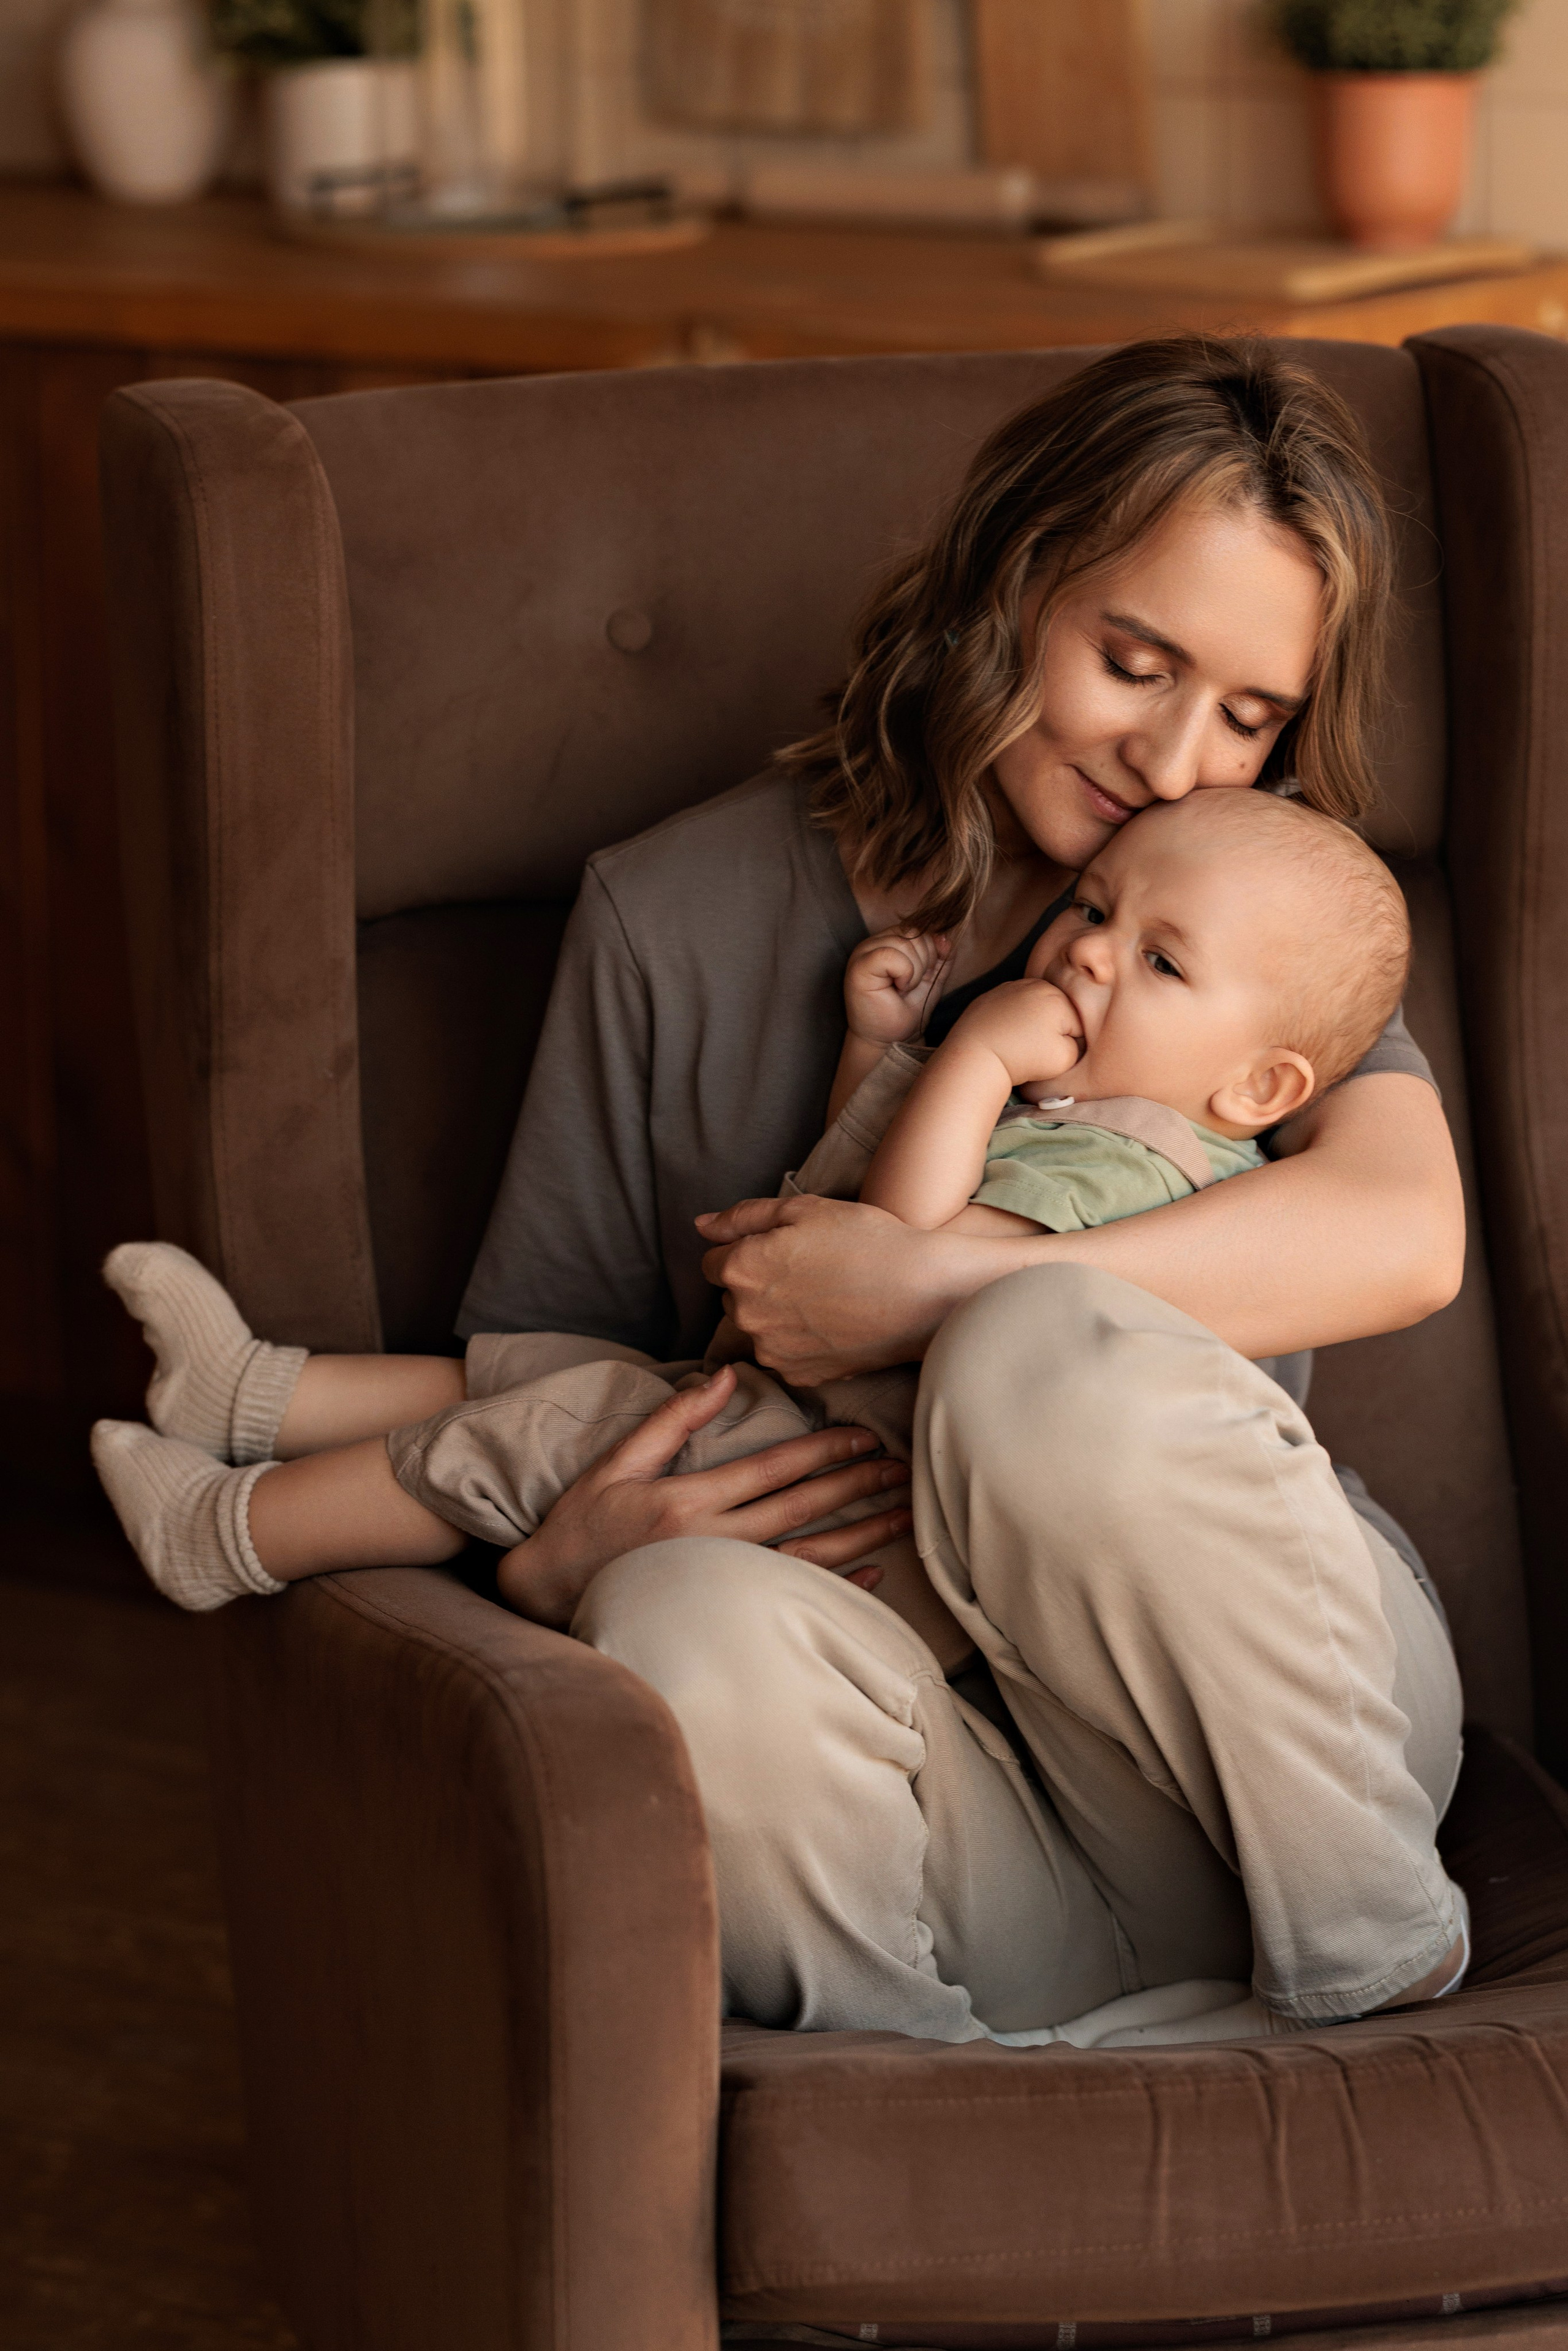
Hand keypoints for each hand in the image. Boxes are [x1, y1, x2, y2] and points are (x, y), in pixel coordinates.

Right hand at [495, 1364, 909, 1627]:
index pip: (775, 1469)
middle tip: (903, 1468)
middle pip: (804, 1509)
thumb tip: (724, 1375)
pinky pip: (794, 1597)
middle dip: (858, 1486)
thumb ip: (673, 1419)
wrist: (548, 1595)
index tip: (865, 1434)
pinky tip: (876, 1573)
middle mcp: (714, 1544)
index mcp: (689, 1501)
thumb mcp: (617, 1462)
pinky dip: (840, 1586)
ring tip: (903, 1516)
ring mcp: (723, 1583)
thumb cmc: (581, 1525)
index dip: (825, 1449)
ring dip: (862, 1534)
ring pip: (810, 1556)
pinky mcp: (725, 1611)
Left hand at [697, 1191, 1036, 1382]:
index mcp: (742, 1268)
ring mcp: (772, 1350)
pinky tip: (833, 1323)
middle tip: (808, 1270)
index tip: (780, 1250)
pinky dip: (799, 1342)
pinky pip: (784, 1355)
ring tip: (825, 1297)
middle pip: (733, 1298)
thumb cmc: (867, 1241)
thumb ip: (744, 1217)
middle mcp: (747, 1315)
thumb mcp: (804, 1208)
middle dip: (756, 1284)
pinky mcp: (800, 1376)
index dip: (744, 1251)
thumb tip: (702, 1226)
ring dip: (776, 1315)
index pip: (712, 1263)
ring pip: (758, 1328)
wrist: (922, 1294)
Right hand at [844, 926, 951, 1044]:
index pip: (919, 928)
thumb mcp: (931, 978)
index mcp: (889, 940)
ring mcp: (863, 952)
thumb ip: (940, 955)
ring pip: (905, 943)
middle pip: (914, 933)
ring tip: (903, 989)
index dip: (930, 953)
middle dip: (924, 963)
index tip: (919, 979)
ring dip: (914, 972)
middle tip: (910, 987)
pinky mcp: (859, 966)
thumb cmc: (906, 1011)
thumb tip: (945, 937)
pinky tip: (897, 989)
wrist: (891, 1039)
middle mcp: (874, 942)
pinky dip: (904, 974)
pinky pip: (891, 955)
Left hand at [945, 977, 1082, 1089]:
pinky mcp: (992, 995)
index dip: (1068, 1044)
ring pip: (1035, 1009)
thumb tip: (1072, 1036)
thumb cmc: (1020, 1059)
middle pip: (1056, 1012)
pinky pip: (1013, 1008)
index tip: (1048, 1053)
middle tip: (1031, 1048)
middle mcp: (1035, 984)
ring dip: (1032, 1024)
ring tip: (1017, 1042)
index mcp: (1057, 997)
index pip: (1077, 1024)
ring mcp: (1011, 986)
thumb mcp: (1065, 1058)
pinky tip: (1005, 1034)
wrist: (975, 1057)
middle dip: (1050, 1030)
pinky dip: (1012, 1020)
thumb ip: (1079, 1045)